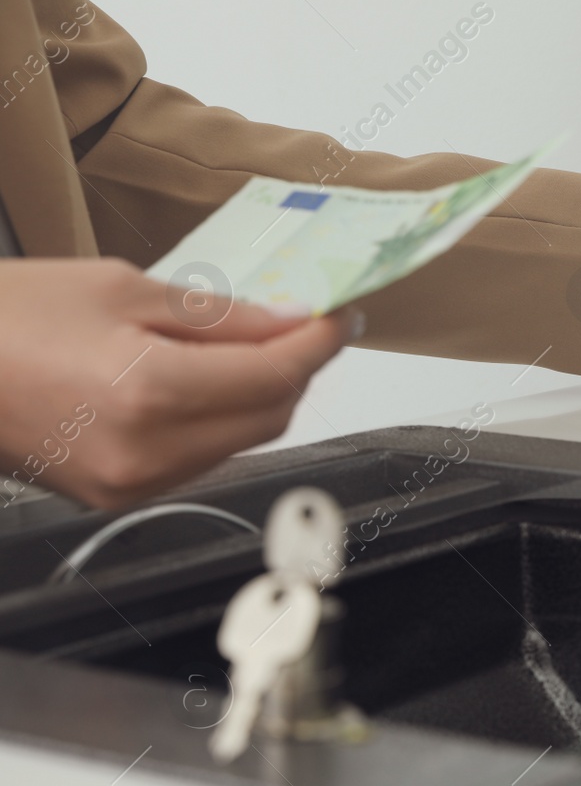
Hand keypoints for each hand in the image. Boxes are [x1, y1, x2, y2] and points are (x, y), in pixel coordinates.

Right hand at [0, 258, 356, 509]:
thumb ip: (218, 315)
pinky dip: (220, 420)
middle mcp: (148, 453)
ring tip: (251, 347)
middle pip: (270, 417)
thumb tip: (288, 322)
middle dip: (296, 370)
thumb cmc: (5, 316)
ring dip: (261, 396)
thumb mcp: (121, 289)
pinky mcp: (118, 495)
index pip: (276, 376)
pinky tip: (208, 382)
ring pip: (240, 442)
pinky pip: (200, 459)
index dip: (320, 344)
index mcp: (150, 393)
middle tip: (305, 326)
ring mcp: (132, 483)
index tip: (342, 318)